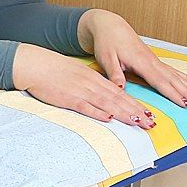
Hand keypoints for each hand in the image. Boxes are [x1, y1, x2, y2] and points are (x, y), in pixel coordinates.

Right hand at [12, 44, 156, 128]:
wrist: (35, 64)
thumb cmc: (54, 69)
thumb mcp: (77, 73)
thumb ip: (91, 84)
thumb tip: (103, 96)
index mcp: (94, 78)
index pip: (120, 93)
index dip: (135, 104)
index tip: (148, 113)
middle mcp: (91, 84)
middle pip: (118, 99)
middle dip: (136, 111)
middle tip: (151, 123)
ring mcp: (81, 91)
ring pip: (107, 104)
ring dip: (123, 114)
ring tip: (137, 122)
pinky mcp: (68, 98)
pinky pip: (86, 107)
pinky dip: (98, 112)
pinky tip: (108, 118)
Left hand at [79, 9, 186, 111]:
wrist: (110, 26)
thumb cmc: (107, 42)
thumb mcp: (106, 58)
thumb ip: (114, 74)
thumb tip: (120, 89)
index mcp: (142, 62)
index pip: (160, 81)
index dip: (173, 94)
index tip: (184, 104)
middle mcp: (152, 62)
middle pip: (174, 80)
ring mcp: (155, 61)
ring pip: (177, 76)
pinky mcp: (155, 60)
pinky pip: (174, 71)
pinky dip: (186, 78)